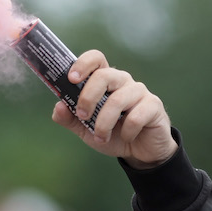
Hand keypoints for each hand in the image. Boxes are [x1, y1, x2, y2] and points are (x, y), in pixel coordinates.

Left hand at [53, 51, 176, 168]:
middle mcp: (122, 81)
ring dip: (104, 123)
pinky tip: (127, 137)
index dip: (82, 64)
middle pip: (104, 75)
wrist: (140, 152)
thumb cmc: (113, 134)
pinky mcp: (153, 106)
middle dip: (88, 98)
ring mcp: (139, 92)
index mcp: (105, 80)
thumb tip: (58, 107)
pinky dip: (127, 132)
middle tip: (83, 116)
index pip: (96, 59)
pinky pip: (135, 117)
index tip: (71, 79)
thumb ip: (71, 119)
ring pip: (117, 100)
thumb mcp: (86, 129)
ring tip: (102, 138)